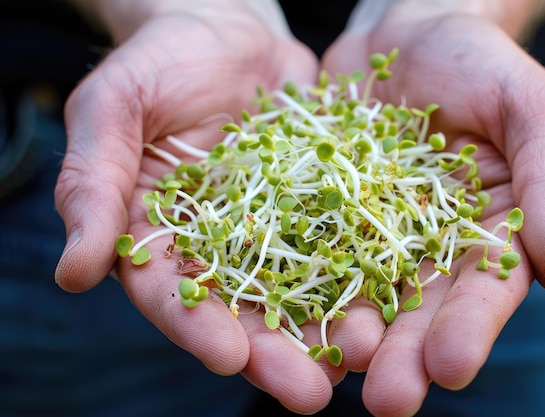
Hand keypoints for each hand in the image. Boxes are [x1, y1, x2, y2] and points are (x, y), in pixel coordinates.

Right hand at [54, 1, 344, 412]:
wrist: (226, 31)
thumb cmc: (157, 64)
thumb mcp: (112, 110)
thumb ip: (92, 184)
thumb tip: (73, 273)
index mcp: (160, 238)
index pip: (170, 294)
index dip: (195, 327)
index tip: (227, 355)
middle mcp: (219, 247)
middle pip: (243, 310)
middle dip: (274, 353)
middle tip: (310, 394)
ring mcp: (274, 230)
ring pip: (301, 289)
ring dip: (329, 328)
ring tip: (364, 358)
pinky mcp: (319, 205)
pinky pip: (344, 242)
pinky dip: (365, 271)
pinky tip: (393, 301)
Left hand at [322, 6, 544, 415]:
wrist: (408, 30)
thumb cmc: (481, 64)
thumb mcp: (532, 111)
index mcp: (485, 234)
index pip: (483, 291)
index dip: (469, 329)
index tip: (451, 366)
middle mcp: (425, 247)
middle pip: (416, 308)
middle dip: (403, 354)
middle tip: (386, 400)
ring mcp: (367, 231)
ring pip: (355, 290)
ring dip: (344, 333)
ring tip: (330, 369)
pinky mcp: (318, 209)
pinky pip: (302, 245)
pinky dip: (289, 277)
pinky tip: (274, 311)